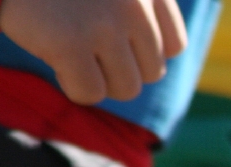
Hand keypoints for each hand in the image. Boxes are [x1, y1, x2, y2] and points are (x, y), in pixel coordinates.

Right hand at [0, 0, 188, 104]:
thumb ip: (140, 11)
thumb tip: (156, 67)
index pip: (174, 46)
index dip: (142, 52)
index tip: (115, 39)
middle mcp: (135, 4)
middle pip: (151, 72)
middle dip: (120, 68)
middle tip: (88, 46)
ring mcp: (105, 24)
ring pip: (126, 88)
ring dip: (99, 80)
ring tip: (74, 50)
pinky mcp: (71, 44)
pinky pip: (90, 93)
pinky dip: (73, 85)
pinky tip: (56, 57)